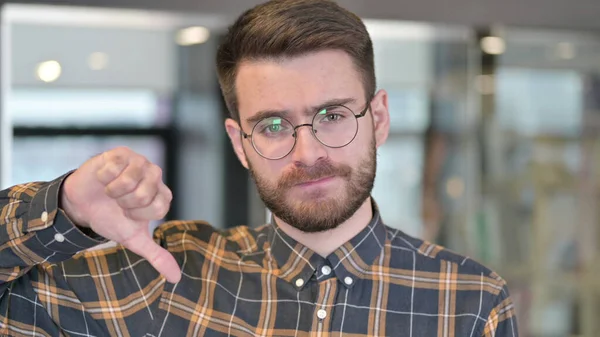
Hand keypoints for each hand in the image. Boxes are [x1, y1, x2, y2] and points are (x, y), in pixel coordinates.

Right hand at [61, 146, 180, 282]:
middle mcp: (156, 175)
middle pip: (144, 194)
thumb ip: (156, 255)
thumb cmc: (111, 218)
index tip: (129, 214)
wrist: (83, 204)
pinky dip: (103, 178)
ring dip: (113, 190)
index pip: (159, 207)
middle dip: (124, 203)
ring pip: (128, 181)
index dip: (138, 214)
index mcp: (162, 195)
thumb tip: (176, 278)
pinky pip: (113, 168)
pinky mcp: (122, 152)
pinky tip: (103, 178)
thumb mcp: (134, 239)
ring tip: (111, 190)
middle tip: (118, 201)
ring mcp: (140, 161)